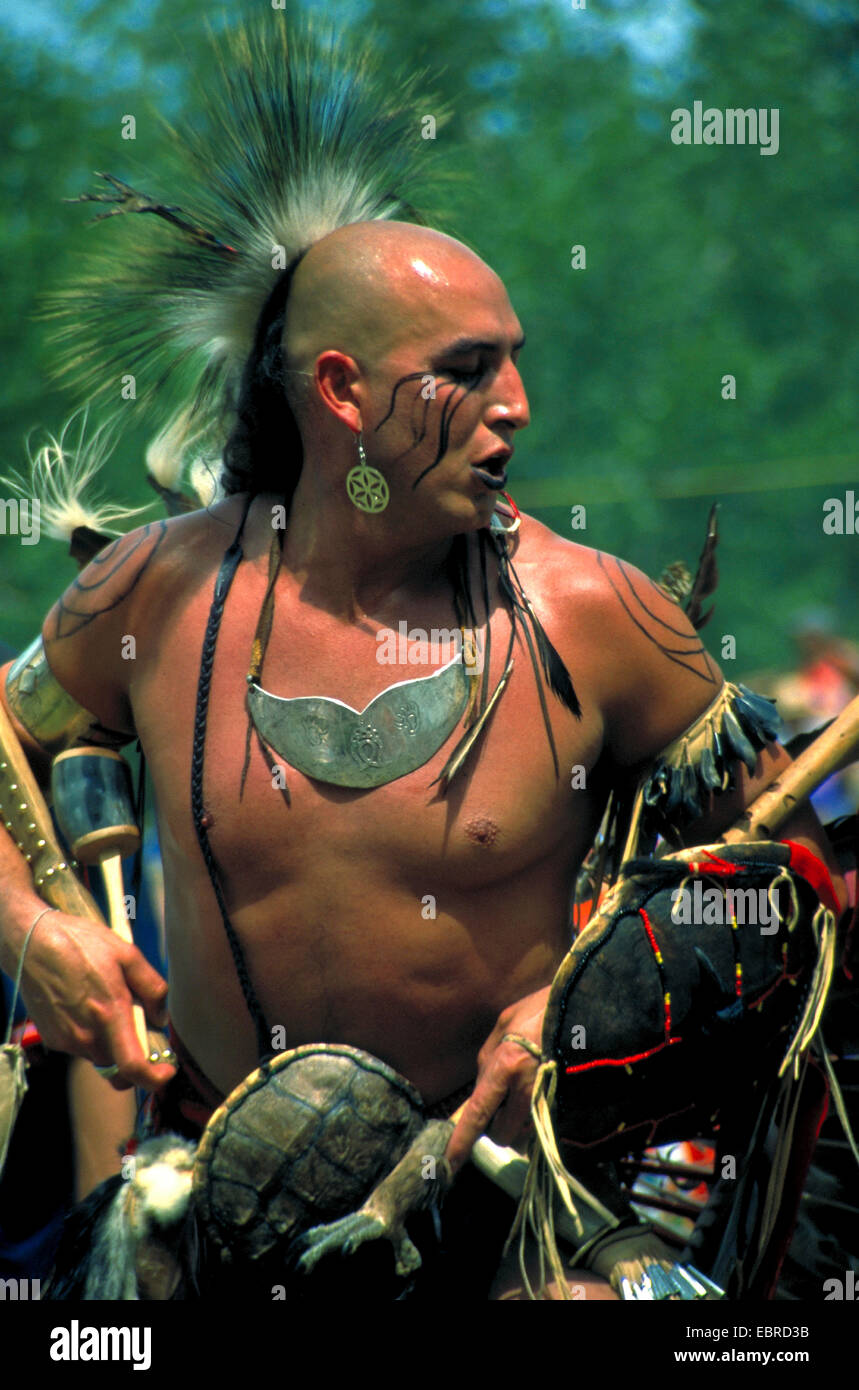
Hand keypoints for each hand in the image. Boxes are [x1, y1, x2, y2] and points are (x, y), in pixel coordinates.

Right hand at [19, 908, 175, 1092]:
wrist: (33, 943)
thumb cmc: (81, 944)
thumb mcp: (128, 954)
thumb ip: (152, 988)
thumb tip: (161, 1017)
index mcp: (110, 1014)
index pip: (133, 1066)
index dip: (154, 1078)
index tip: (166, 1072)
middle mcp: (87, 1035)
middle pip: (118, 1067)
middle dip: (134, 1058)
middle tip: (140, 1033)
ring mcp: (67, 1040)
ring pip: (100, 1058)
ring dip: (111, 1044)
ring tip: (106, 1006)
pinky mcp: (53, 1039)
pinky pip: (82, 1048)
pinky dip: (92, 1036)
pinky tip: (87, 1007)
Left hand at [446, 986, 549, 1173]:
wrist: (587, 1004)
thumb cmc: (545, 1008)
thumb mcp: (506, 1021)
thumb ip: (488, 1056)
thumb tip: (481, 1084)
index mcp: (506, 1065)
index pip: (478, 1112)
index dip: (461, 1141)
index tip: (448, 1163)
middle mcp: (527, 1087)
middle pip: (501, 1133)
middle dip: (497, 1125)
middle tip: (502, 1100)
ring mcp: (550, 1097)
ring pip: (523, 1132)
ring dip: (518, 1121)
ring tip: (527, 1087)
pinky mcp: (567, 1102)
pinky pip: (544, 1124)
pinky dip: (538, 1116)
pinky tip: (542, 1089)